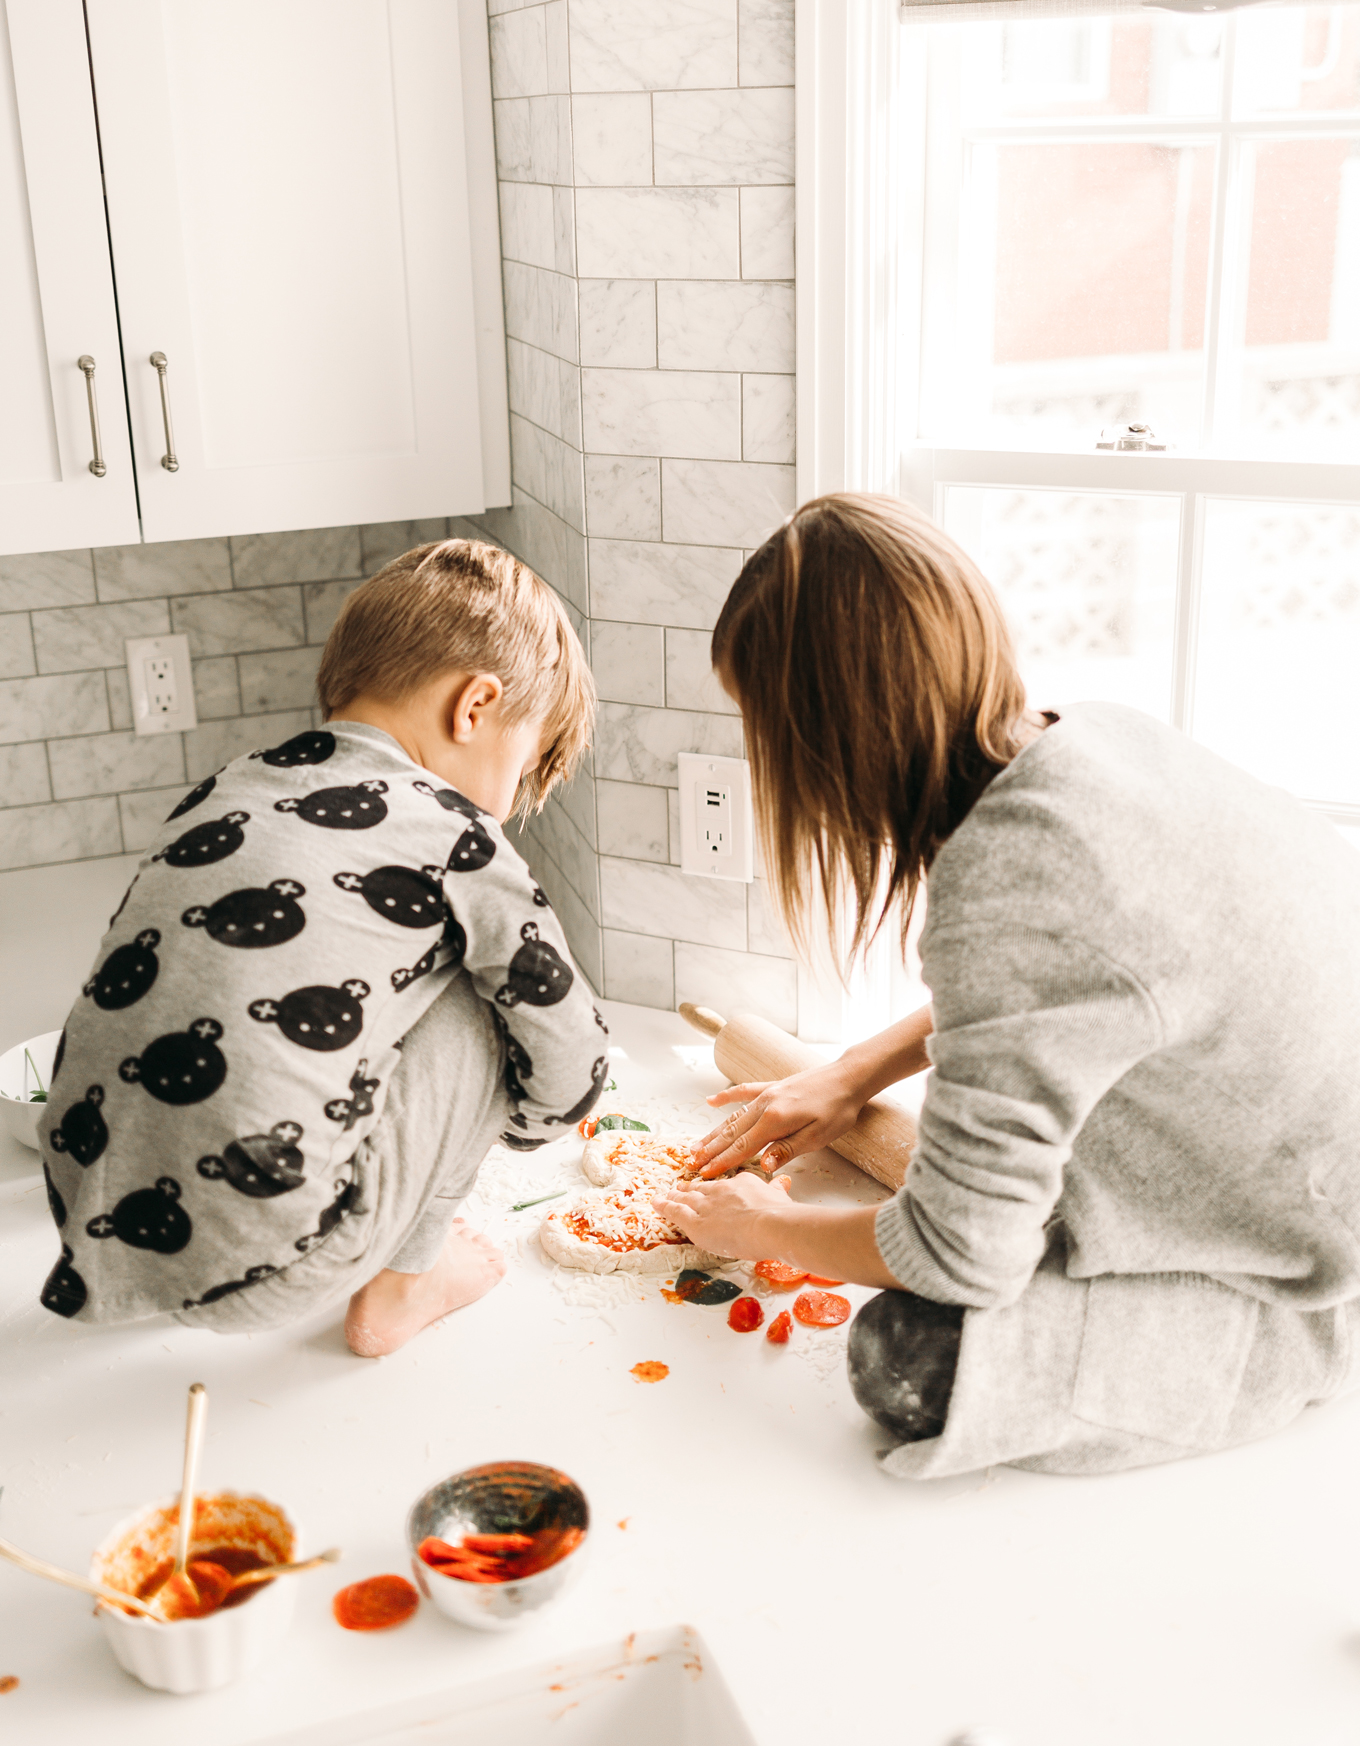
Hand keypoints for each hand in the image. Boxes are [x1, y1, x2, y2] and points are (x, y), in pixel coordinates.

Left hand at [652, 1172, 792, 1261]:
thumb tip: (783, 1183)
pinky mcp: (695, 1222)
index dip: (715, 1187)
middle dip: (689, 1189)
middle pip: (701, 1189)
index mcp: (741, 1183)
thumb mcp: (780, 1196)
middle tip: (680, 1187)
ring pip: (685, 1199)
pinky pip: (675, 1212)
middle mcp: (720, 1191)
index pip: (725, 1185)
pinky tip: (656, 1203)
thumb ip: (777, 1190)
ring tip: (665, 1195)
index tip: (710, 1187)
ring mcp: (706, 1205)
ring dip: (675, 1196)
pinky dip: (664, 1207)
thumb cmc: (779, 1214)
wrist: (769, 1224)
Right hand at [692, 1061, 867, 1177]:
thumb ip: (787, 1150)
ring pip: (734, 1116)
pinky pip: (744, 1092)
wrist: (848, 1077)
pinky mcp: (773, 1087)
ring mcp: (767, 1094)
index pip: (742, 1147)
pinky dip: (726, 1098)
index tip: (705, 1173)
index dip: (722, 1161)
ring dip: (714, 1132)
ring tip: (696, 1145)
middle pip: (732, 1132)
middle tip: (691, 1163)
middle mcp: (765, 1105)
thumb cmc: (838, 1110)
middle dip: (710, 1149)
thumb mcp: (818, 1136)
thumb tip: (761, 1164)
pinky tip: (712, 1102)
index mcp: (775, 1120)